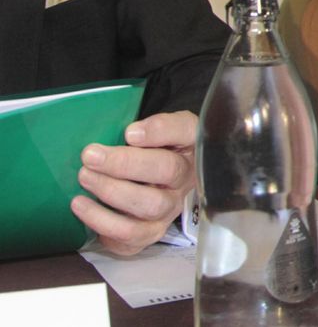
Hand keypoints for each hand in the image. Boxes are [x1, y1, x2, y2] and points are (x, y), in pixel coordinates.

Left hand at [72, 111, 196, 255]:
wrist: (156, 186)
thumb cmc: (155, 154)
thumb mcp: (162, 131)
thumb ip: (155, 126)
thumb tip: (132, 134)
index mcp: (188, 148)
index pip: (184, 134)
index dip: (158, 133)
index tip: (129, 133)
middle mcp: (184, 182)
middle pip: (165, 173)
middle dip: (125, 165)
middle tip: (90, 156)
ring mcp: (167, 213)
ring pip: (148, 207)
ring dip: (112, 193)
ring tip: (84, 179)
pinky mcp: (148, 235)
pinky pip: (129, 237)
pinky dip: (102, 223)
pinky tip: (82, 206)